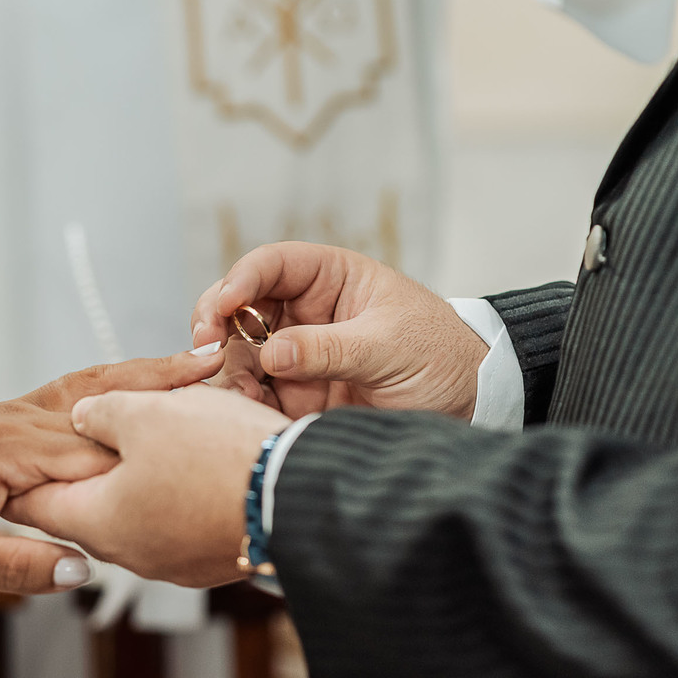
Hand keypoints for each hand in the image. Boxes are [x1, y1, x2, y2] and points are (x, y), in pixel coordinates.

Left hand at [0, 346, 225, 593]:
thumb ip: (15, 565)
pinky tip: (140, 379)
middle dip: (163, 391)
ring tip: (197, 359)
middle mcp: (14, 419)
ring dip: (143, 374)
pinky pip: (71, 396)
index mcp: (5, 450)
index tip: (207, 439)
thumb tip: (82, 570)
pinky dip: (112, 382)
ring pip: (90, 388)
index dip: (153, 447)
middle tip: (226, 374)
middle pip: (104, 402)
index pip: (94, 450)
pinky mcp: (8, 419)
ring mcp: (12, 413)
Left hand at [3, 385, 289, 587]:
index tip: (20, 453)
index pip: (34, 504)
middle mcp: (131, 552)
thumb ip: (98, 415)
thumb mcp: (144, 413)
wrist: (304, 497)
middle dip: (86, 464)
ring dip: (137, 471)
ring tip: (157, 429)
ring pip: (137, 507)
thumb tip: (83, 419)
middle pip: (87, 505)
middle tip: (90, 429)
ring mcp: (175, 560)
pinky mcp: (213, 554)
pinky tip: (197, 454)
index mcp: (98, 522)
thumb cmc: (220, 458)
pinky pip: (178, 516)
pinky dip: (176, 486)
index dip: (25, 472)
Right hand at [191, 243, 487, 420]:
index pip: (271, 265)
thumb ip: (330, 349)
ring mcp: (294, 354)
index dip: (241, 279)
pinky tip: (246, 412)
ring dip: (225, 369)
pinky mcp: (292, 394)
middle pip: (237, 306)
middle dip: (215, 323)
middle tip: (205, 348)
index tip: (225, 305)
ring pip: (236, 352)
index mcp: (330, 279)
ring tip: (236, 392)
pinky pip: (252, 393)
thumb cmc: (442, 357)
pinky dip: (240, 402)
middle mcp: (302, 312)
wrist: (472, 408)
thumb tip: (271, 353)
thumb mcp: (390, 348)